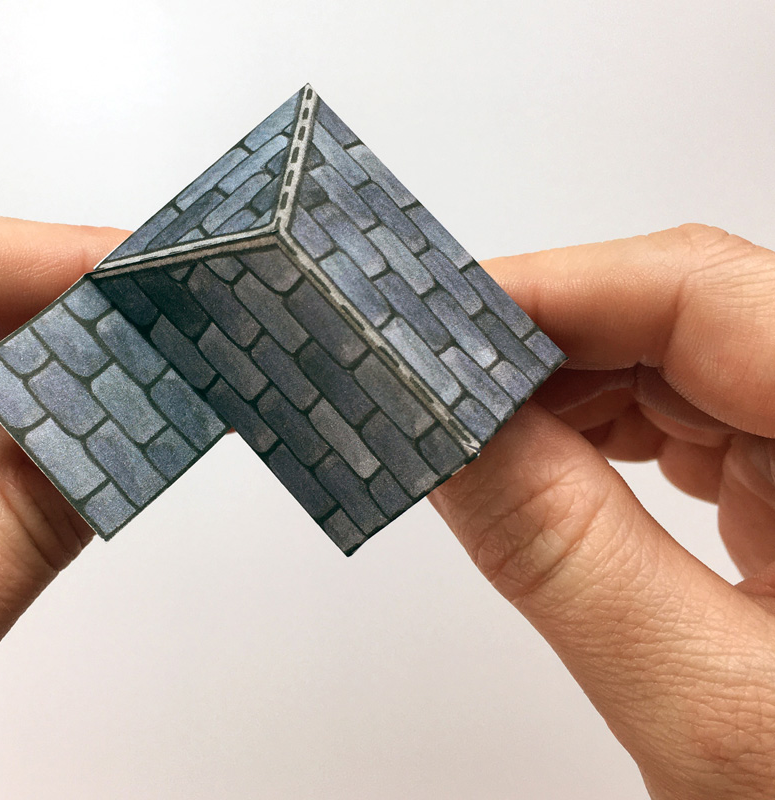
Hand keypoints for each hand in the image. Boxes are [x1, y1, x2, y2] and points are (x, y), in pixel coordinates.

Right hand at [431, 224, 774, 798]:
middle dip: (542, 349)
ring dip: (564, 395)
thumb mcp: (709, 709)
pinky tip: (546, 465)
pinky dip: (605, 437)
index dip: (553, 290)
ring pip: (681, 364)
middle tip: (430, 385)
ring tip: (474, 435)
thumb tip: (446, 428)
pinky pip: (694, 420)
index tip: (435, 322)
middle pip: (687, 318)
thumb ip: (564, 554)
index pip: (705, 295)